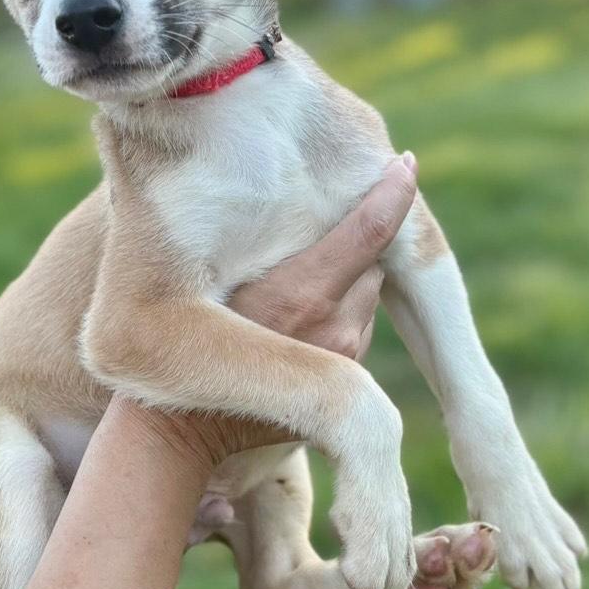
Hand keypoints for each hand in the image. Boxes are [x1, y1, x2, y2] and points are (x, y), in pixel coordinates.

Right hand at [141, 153, 418, 469]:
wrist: (184, 424)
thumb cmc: (187, 337)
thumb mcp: (215, 277)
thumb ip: (267, 242)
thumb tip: (306, 203)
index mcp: (299, 291)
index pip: (369, 231)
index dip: (393, 193)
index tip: (405, 164)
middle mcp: (332, 323)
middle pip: (372, 261)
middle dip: (356, 247)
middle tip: (317, 242)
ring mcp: (345, 354)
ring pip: (369, 293)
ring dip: (351, 283)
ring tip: (300, 294)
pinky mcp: (348, 376)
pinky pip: (362, 327)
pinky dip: (346, 316)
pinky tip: (304, 327)